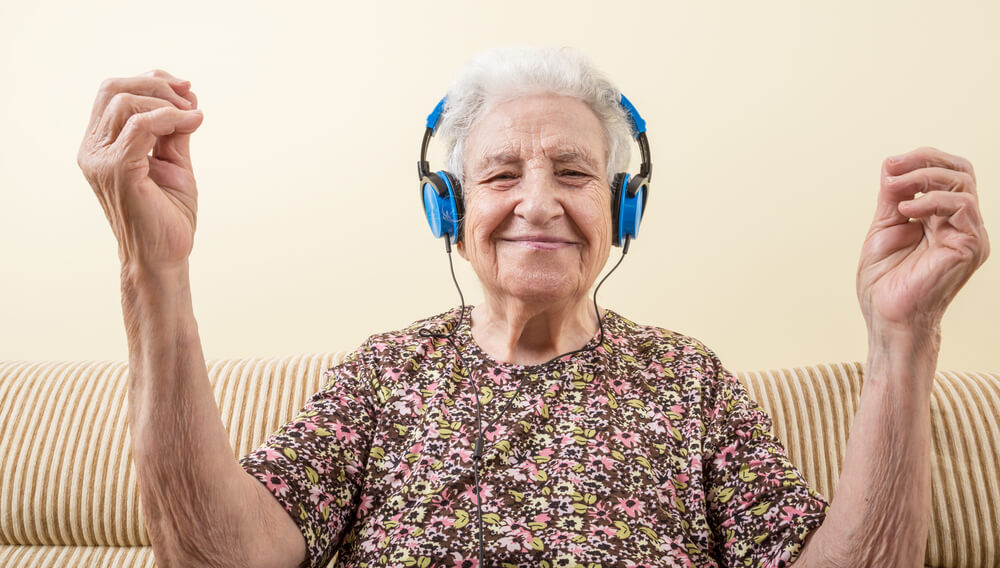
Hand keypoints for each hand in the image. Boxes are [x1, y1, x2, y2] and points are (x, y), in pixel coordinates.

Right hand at [78, 69, 203, 270]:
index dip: (151, 81)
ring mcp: (101, 160)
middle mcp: (94, 150)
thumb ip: (174, 132)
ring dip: (165, 102)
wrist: (165, 257)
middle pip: (114, 89)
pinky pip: (139, 127)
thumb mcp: (174, 164)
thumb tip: (188, 100)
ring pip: (124, 102)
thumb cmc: (167, 216)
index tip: (187, 90)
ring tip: (192, 116)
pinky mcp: (117, 171)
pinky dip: (168, 117)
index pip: (114, 93)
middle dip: (156, 84)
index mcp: (102, 145)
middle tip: (189, 99)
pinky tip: (192, 122)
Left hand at [857, 147, 989, 332]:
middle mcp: (962, 225)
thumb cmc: (884, 284)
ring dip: (925, 177)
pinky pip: (962, 207)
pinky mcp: (971, 246)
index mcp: (943, 219)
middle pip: (961, 171)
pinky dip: (931, 200)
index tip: (890, 164)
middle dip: (925, 160)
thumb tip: (892, 164)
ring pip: (963, 184)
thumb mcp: (884, 228)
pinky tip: (906, 211)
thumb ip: (892, 197)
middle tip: (894, 167)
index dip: (922, 160)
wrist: (888, 318)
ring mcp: (970, 235)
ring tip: (895, 190)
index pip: (948, 174)